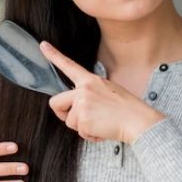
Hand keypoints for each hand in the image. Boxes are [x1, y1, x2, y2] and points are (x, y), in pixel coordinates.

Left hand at [40, 41, 164, 143]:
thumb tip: (76, 105)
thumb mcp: (107, 91)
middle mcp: (83, 89)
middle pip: (55, 102)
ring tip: (101, 123)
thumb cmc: (126, 109)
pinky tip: (103, 130)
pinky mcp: (83, 119)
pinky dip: (90, 135)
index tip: (42, 45)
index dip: (53, 55)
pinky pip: (80, 132)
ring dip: (83, 127)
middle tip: (79, 119)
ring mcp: (82, 104)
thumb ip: (89, 93)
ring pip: (69, 121)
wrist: (138, 121)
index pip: (69, 65)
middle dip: (63, 114)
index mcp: (90, 80)